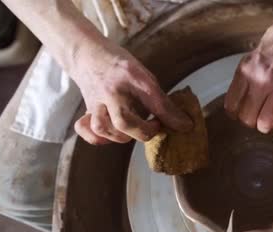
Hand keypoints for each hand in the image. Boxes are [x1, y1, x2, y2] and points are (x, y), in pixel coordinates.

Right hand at [72, 42, 191, 144]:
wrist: (85, 53)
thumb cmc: (119, 65)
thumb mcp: (142, 74)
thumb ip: (158, 97)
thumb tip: (181, 121)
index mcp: (131, 76)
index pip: (155, 101)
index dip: (172, 117)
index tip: (186, 126)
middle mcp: (111, 91)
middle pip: (124, 122)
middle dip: (143, 131)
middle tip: (155, 124)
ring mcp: (96, 102)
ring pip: (104, 128)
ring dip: (122, 136)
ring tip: (134, 129)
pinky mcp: (86, 111)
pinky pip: (86, 130)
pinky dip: (98, 138)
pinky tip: (112, 134)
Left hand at [224, 16, 272, 138]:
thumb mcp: (253, 54)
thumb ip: (246, 75)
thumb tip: (238, 96)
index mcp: (247, 70)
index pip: (231, 104)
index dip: (235, 114)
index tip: (239, 113)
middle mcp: (261, 81)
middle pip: (247, 117)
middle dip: (250, 121)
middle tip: (256, 117)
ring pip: (265, 123)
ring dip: (266, 126)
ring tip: (269, 121)